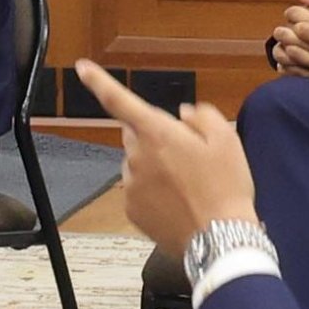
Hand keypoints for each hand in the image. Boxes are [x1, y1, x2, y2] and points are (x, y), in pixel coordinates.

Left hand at [73, 60, 257, 256]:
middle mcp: (136, 157)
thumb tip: (183, 115)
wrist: (220, 239)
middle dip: (155, 137)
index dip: (98, 82)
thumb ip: (202, 116)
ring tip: (187, 184)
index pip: (120, 101)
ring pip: (137, 162)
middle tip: (189, 155)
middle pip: (136, 134)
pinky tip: (177, 201)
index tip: (82, 68)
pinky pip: (138, 189)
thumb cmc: (226, 187)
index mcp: (156, 133)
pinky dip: (153, 190)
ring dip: (155, 165)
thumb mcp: (227, 139)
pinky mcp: (131, 209)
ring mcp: (131, 185)